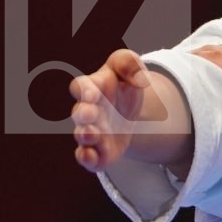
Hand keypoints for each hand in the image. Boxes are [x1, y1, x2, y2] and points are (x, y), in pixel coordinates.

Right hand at [69, 48, 152, 172]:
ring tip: (92, 135)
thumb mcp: (128, 66)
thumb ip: (130, 63)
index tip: (92, 93)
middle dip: (83, 114)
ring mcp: (92, 132)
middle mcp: (88, 111)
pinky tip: (91, 158)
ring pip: (82, 136)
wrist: (130, 113)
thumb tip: (141, 78)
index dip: (84, 90)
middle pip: (80, 112)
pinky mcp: (98, 151)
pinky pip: (88, 157)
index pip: (81, 86)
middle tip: (89, 114)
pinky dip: (87, 159)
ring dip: (85, 136)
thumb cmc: (122, 86)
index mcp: (93, 87)